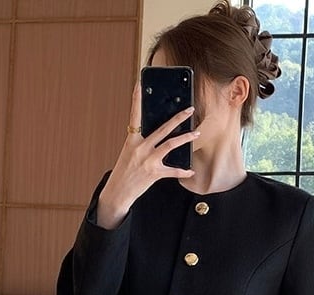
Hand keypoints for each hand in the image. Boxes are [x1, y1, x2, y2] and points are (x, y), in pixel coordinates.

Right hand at [97, 80, 199, 228]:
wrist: (118, 192)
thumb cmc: (124, 172)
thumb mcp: (129, 153)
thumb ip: (142, 143)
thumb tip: (159, 136)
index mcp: (132, 140)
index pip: (134, 115)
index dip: (136, 99)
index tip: (139, 84)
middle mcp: (140, 148)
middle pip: (162, 129)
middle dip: (177, 118)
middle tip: (189, 110)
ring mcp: (147, 160)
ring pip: (170, 145)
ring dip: (185, 138)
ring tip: (196, 133)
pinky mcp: (154, 174)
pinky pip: (173, 171)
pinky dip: (183, 171)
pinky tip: (191, 170)